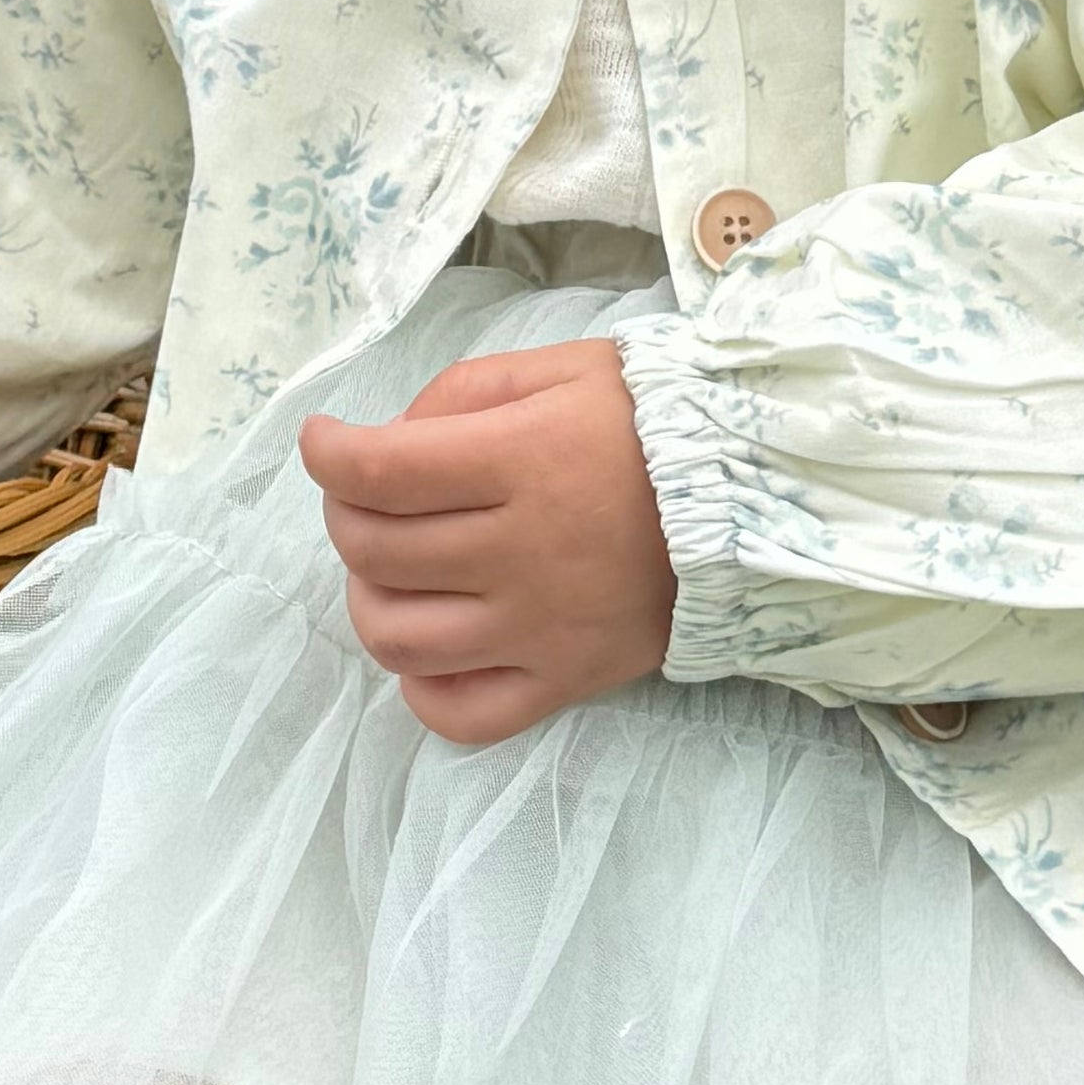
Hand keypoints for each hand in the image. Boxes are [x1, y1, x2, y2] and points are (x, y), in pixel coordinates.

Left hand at [300, 339, 674, 746]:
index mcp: (524, 461)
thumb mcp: (561, 370)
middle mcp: (525, 551)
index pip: (379, 473)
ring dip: (368, 597)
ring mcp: (542, 627)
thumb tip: (386, 440)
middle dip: (344, 514)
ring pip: (399, 638)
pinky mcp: (565, 679)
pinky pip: (461, 713)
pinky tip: (429, 643)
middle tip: (365, 493)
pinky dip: (421, 688)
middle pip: (376, 551)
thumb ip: (464, 393)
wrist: (759, 497)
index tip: (325, 439)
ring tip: (389, 567)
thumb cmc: (651, 424)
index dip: (327, 453)